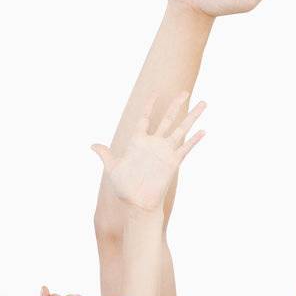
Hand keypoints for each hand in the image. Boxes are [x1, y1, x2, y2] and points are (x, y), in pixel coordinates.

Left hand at [92, 93, 206, 212]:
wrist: (137, 203)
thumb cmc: (124, 188)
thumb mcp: (113, 168)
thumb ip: (105, 154)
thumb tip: (92, 145)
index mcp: (138, 142)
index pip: (145, 118)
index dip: (149, 106)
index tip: (154, 93)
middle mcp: (153, 144)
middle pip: (167, 119)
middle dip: (176, 105)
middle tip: (184, 91)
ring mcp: (165, 152)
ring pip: (181, 130)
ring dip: (192, 117)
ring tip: (203, 104)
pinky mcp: (173, 163)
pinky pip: (186, 149)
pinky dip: (194, 140)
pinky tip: (203, 131)